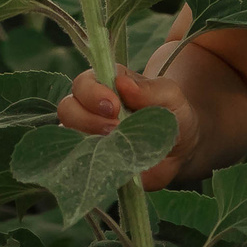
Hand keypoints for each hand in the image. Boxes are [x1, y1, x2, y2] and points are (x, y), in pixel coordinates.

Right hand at [58, 64, 203, 188]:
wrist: (180, 149)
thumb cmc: (173, 114)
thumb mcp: (170, 97)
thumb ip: (150, 89)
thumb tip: (122, 83)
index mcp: (107, 85)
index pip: (84, 83)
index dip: (93, 93)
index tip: (115, 106)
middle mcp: (90, 109)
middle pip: (67, 108)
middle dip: (88, 119)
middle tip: (115, 129)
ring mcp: (86, 135)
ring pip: (66, 135)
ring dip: (87, 141)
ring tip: (113, 145)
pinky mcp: (89, 161)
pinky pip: (74, 162)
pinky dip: (86, 162)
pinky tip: (106, 163)